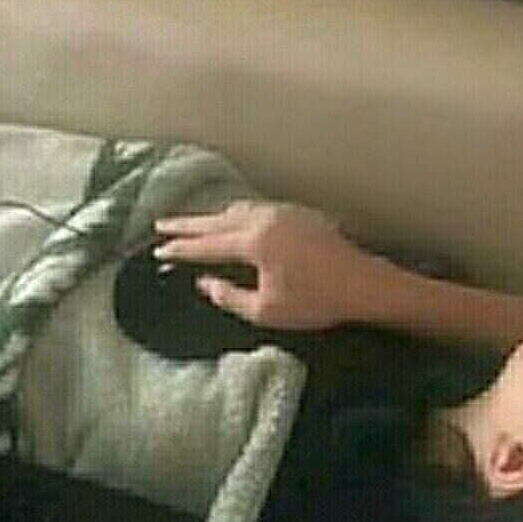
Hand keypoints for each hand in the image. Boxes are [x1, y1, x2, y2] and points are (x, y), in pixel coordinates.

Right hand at [154, 201, 391, 330]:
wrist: (363, 284)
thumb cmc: (315, 301)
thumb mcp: (265, 310)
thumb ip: (229, 296)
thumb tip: (205, 283)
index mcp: (253, 242)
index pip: (207, 244)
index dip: (180, 248)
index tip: (159, 249)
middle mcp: (264, 220)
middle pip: (216, 220)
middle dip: (187, 224)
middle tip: (162, 224)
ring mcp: (283, 214)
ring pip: (237, 211)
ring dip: (213, 218)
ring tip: (195, 224)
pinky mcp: (298, 215)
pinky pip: (256, 211)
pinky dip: (236, 216)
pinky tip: (236, 222)